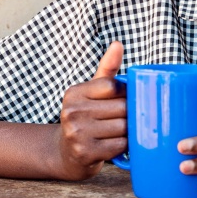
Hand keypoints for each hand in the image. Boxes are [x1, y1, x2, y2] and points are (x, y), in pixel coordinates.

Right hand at [57, 41, 126, 179]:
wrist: (66, 154)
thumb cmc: (85, 117)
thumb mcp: (92, 92)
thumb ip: (107, 69)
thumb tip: (118, 44)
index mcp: (74, 93)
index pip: (112, 86)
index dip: (125, 93)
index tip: (126, 99)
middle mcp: (72, 111)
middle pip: (121, 107)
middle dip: (130, 113)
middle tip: (128, 117)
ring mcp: (77, 133)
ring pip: (122, 126)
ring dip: (129, 130)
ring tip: (122, 130)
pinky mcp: (85, 153)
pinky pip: (119, 145)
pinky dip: (124, 145)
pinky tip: (117, 143)